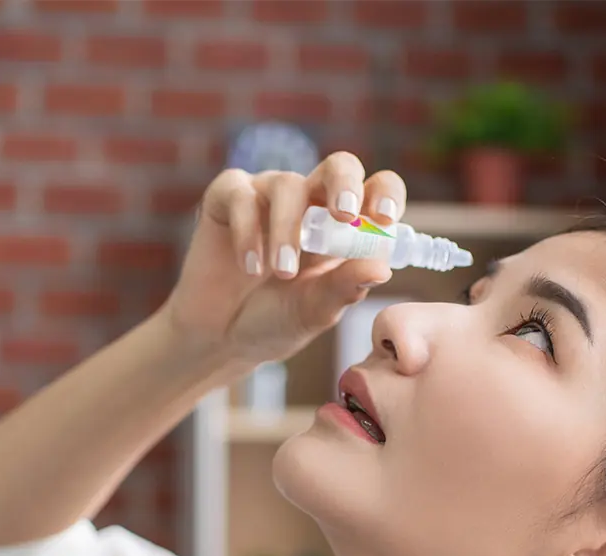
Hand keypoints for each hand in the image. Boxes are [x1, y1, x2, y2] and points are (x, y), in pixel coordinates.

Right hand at [166, 152, 407, 365]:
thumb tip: (382, 268)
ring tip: (282, 273)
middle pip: (339, 166)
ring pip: (288, 186)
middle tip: (343, 215)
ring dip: (287, 230)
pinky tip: (250, 267)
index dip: (385, 194)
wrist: (220, 339)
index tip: (384, 218)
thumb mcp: (314, 311)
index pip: (375, 191)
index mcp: (343, 229)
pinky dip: (247, 232)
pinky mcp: (227, 198)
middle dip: (344, 184)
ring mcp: (268, 197)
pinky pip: (241, 195)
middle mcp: (310, 204)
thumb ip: (344, 288)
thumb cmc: (274, 322)